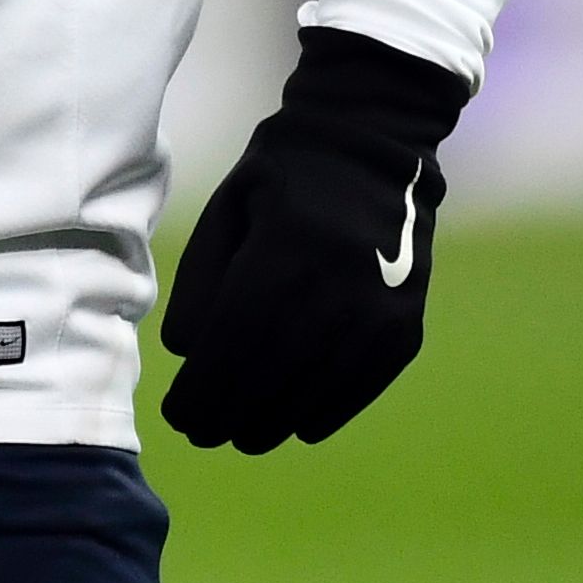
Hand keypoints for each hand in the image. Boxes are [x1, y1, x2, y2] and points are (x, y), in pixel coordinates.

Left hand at [158, 25, 469, 452]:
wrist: (372, 148)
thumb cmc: (280, 182)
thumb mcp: (226, 215)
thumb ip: (202, 285)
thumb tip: (188, 355)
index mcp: (282, 252)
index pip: (233, 345)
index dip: (203, 390)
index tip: (177, 415)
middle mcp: (335, 287)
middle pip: (271, 375)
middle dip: (229, 413)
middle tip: (201, 431)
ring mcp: (377, 310)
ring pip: (317, 389)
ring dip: (274, 421)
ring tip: (242, 434)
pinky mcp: (406, 325)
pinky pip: (363, 385)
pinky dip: (327, 410)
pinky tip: (297, 425)